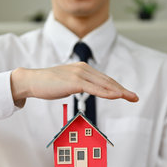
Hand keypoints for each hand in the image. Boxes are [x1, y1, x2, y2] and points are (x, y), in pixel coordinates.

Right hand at [11, 62, 138, 106]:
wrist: (31, 81)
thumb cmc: (47, 84)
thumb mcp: (66, 83)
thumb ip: (78, 84)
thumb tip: (85, 89)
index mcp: (82, 68)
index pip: (103, 79)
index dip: (117, 86)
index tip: (127, 94)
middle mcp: (83, 69)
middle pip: (107, 81)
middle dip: (122, 89)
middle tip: (135, 97)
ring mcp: (79, 74)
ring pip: (104, 84)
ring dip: (119, 91)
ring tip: (130, 97)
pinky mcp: (74, 82)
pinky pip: (94, 88)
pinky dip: (107, 92)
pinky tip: (117, 96)